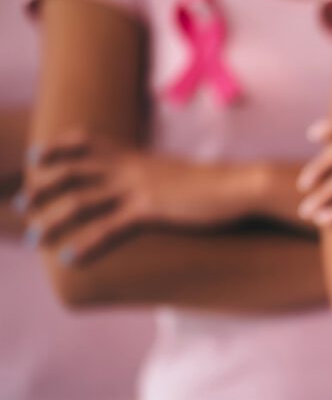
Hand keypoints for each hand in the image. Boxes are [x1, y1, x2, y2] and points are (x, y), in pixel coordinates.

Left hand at [19, 130, 261, 264]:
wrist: (239, 186)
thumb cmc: (214, 184)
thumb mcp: (175, 175)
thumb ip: (152, 177)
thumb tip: (144, 186)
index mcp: (136, 155)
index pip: (86, 142)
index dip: (57, 148)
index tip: (36, 158)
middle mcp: (130, 167)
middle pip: (72, 171)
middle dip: (42, 188)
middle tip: (23, 206)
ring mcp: (139, 188)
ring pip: (81, 201)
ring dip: (52, 221)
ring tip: (36, 239)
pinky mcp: (151, 210)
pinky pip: (110, 228)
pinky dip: (87, 244)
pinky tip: (71, 258)